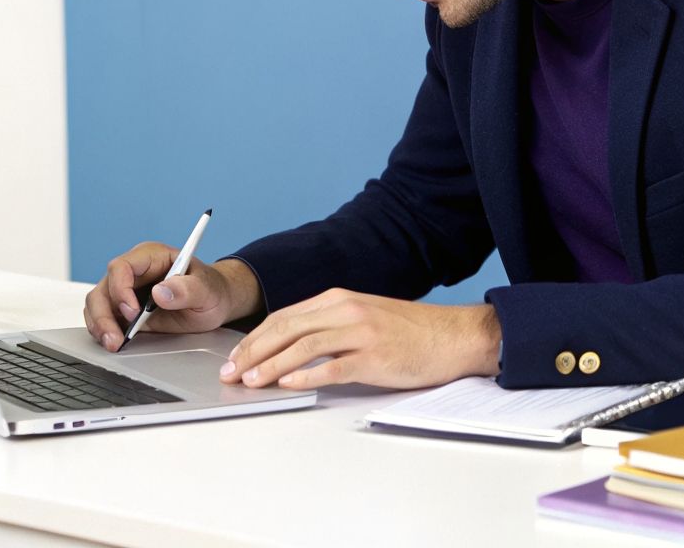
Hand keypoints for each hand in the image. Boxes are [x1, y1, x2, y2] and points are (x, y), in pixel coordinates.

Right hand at [82, 242, 260, 350]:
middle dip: (104, 315)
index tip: (133, 312)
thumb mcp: (206, 289)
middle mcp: (133, 272)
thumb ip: (187, 289)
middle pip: (103, 288)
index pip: (121, 267)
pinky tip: (114, 343)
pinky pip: (103, 318)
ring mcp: (126, 291)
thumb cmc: (210, 289)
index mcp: (151, 257)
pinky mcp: (124, 310)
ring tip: (113, 344)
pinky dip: (103, 331)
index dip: (120, 288)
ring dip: (100, 325)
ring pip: (97, 304)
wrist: (213, 303)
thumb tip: (160, 293)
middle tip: (116, 338)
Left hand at [221, 288, 500, 390]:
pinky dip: (307, 375)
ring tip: (251, 381)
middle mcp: (346, 311)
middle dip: (253, 352)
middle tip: (231, 372)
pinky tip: (289, 384)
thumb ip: (328, 326)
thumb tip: (288, 349)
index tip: (235, 358)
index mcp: (339, 299)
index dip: (254, 338)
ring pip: (304, 346)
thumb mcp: (363, 317)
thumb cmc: (409, 331)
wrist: (452, 336)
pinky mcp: (375, 356)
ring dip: (271, 365)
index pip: (284, 317)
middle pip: (287, 329)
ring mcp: (361, 332)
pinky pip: (334, 365)